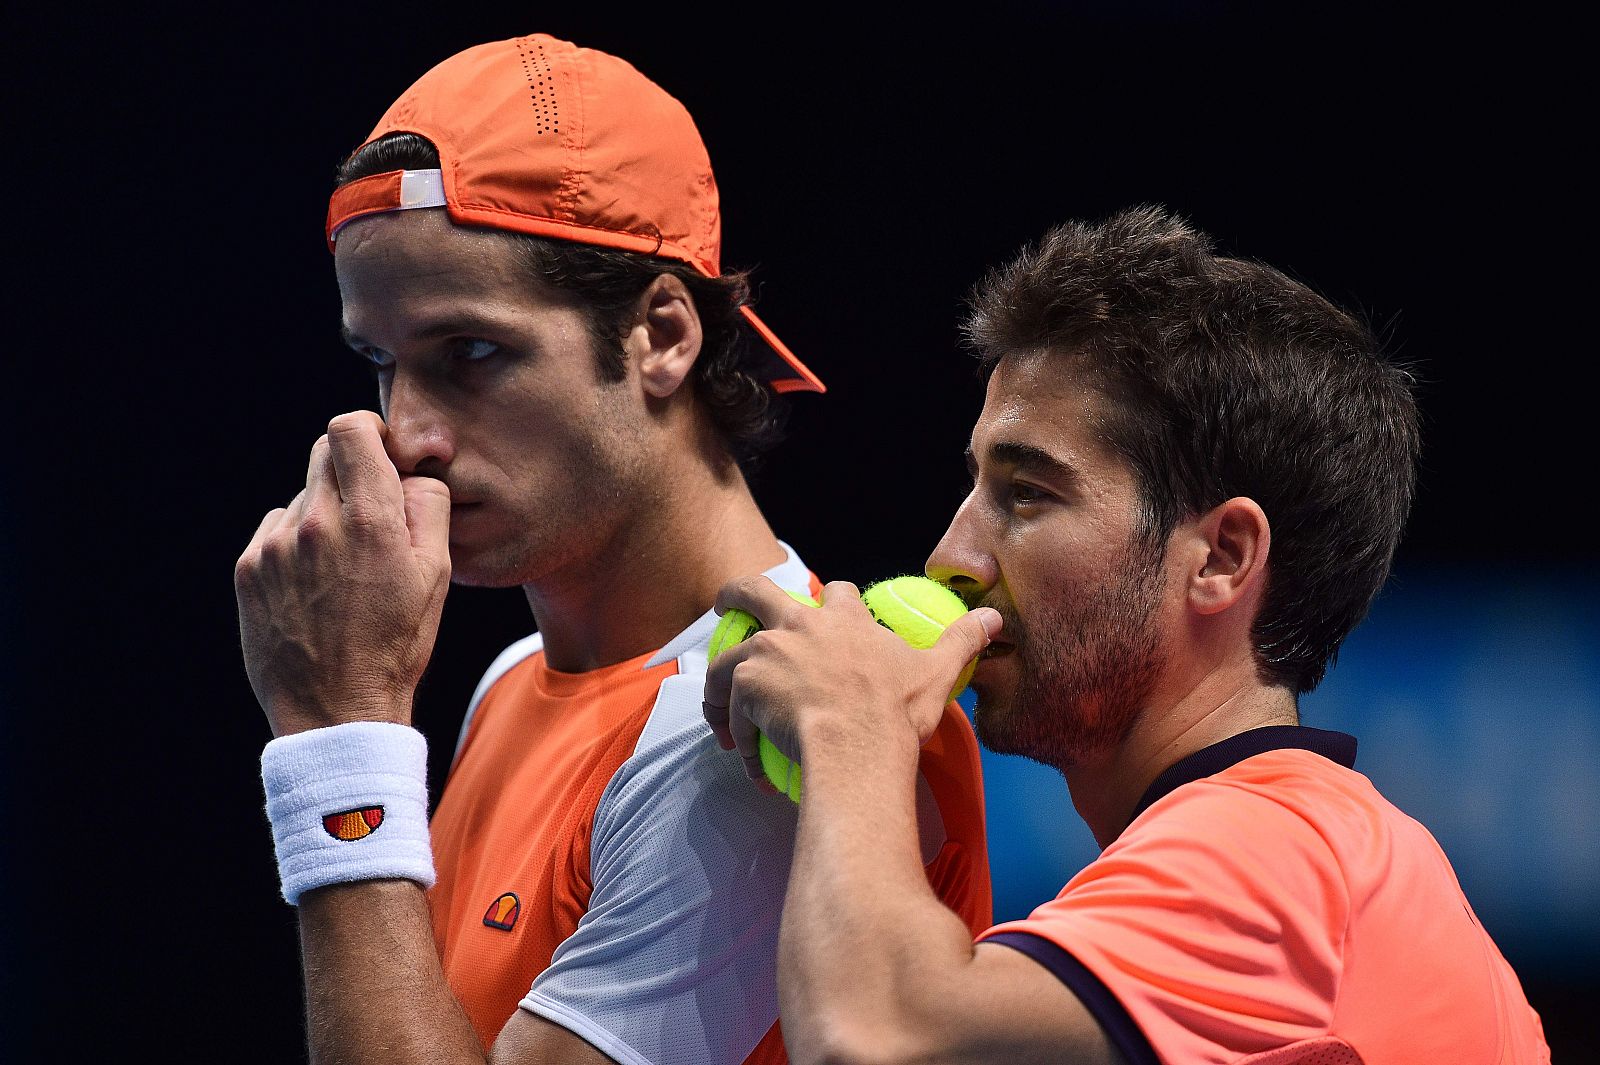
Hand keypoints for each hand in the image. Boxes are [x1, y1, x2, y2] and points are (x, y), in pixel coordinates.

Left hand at [234, 411, 450, 736]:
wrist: (337, 710)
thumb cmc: (396, 644)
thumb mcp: (437, 575)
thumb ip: (428, 506)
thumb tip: (411, 471)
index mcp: (369, 520)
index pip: (350, 428)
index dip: (370, 432)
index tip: (382, 456)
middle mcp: (315, 523)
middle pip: (324, 453)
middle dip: (351, 471)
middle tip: (371, 516)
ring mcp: (275, 547)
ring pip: (304, 497)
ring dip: (326, 514)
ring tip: (345, 570)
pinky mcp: (250, 570)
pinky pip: (277, 531)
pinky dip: (298, 544)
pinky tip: (317, 585)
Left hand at [701, 577, 999, 786]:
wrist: (858, 745)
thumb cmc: (897, 711)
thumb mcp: (937, 671)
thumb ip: (963, 640)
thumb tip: (997, 617)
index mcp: (844, 619)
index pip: (835, 592)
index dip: (829, 600)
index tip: (822, 612)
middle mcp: (798, 625)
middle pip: (753, 591)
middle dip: (735, 595)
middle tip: (725, 607)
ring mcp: (766, 652)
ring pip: (726, 659)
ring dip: (720, 685)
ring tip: (721, 716)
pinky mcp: (744, 685)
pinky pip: (731, 710)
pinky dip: (736, 735)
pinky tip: (746, 762)